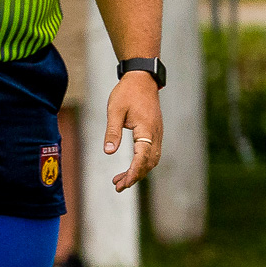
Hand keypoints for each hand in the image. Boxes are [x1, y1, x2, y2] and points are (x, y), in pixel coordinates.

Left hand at [104, 70, 162, 191]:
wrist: (142, 80)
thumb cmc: (127, 93)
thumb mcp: (114, 110)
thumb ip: (112, 132)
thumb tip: (108, 152)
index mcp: (146, 129)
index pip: (143, 156)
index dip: (134, 171)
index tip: (124, 183)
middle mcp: (155, 133)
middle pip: (149, 162)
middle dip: (135, 176)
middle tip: (117, 186)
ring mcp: (157, 133)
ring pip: (152, 160)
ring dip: (139, 172)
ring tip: (120, 181)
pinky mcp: (155, 132)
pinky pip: (151, 153)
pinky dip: (142, 164)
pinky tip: (130, 167)